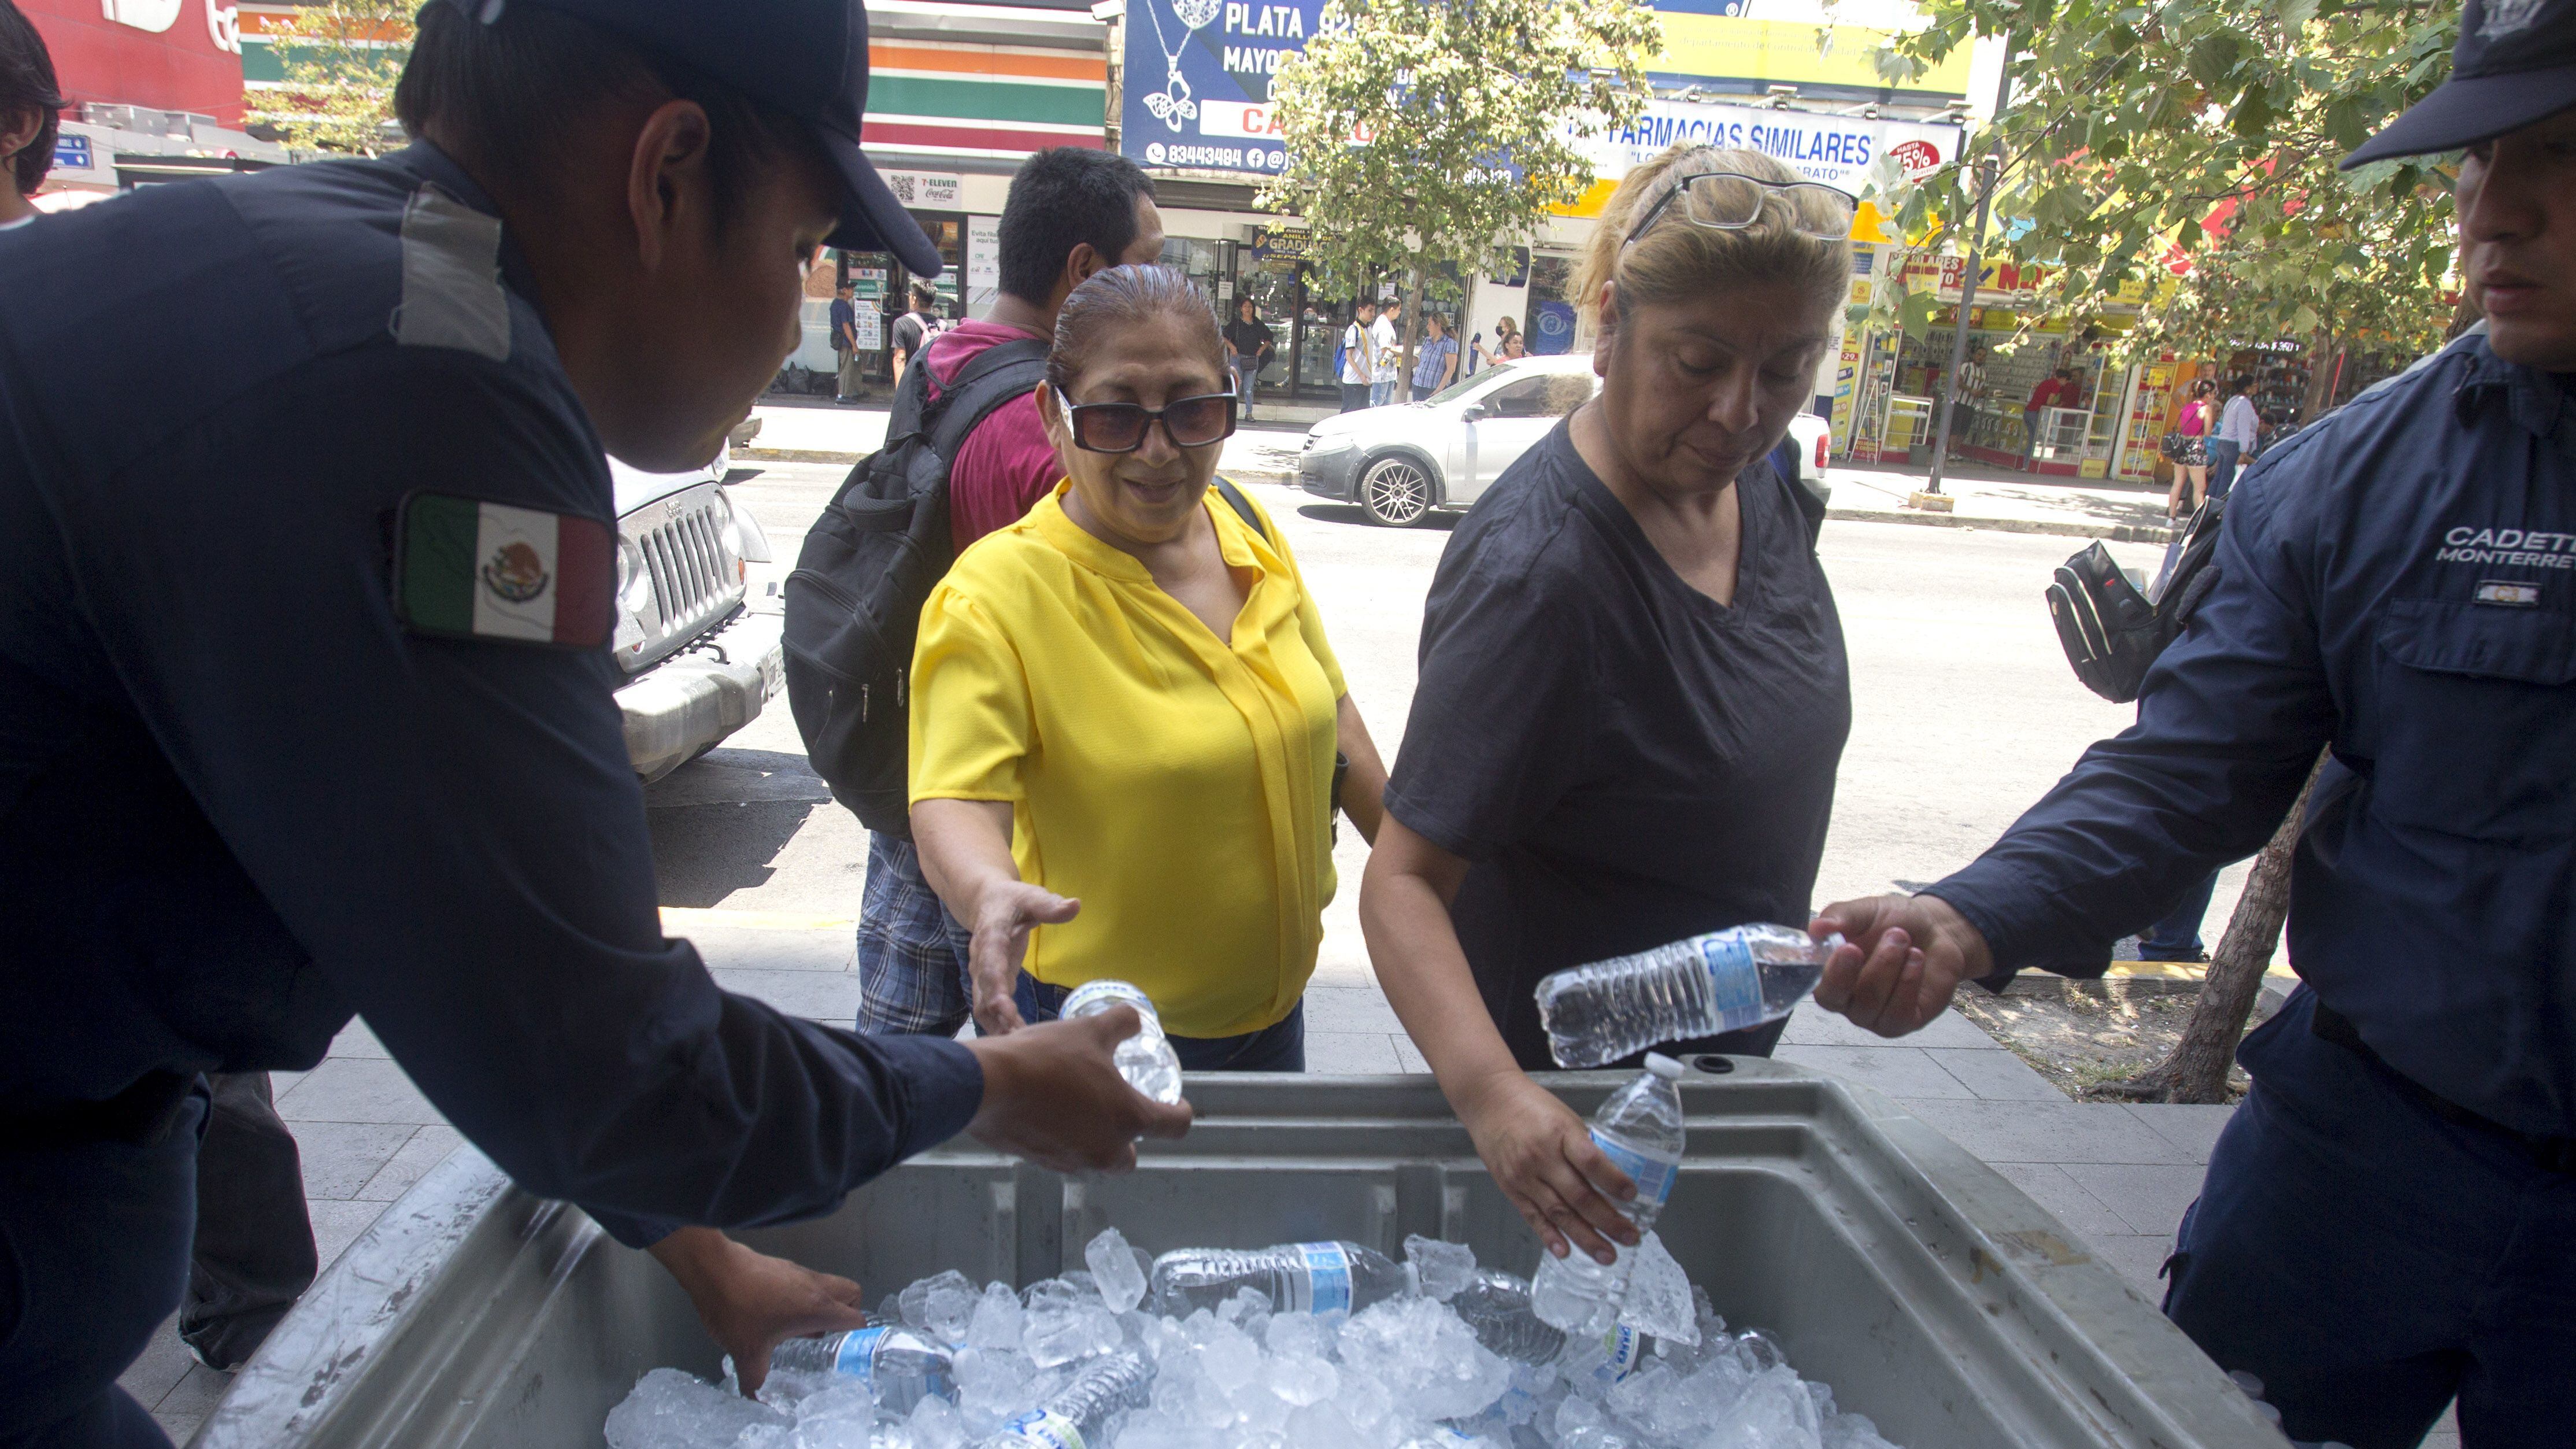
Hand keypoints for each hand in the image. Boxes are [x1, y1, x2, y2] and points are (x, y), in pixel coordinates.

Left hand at [647, 1227, 864, 1395]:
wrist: (712, 1268)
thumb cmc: (737, 1307)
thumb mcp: (747, 1353)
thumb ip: (756, 1381)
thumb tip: (757, 1401)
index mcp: (817, 1307)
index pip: (857, 1319)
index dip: (855, 1338)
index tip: (843, 1353)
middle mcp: (815, 1287)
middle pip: (850, 1296)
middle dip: (844, 1317)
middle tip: (823, 1337)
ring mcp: (799, 1273)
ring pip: (826, 1288)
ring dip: (819, 1307)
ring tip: (796, 1330)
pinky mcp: (782, 1267)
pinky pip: (804, 1283)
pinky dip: (799, 1298)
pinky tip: (774, 1315)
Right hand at [964, 1006, 1192, 1170]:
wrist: (988, 1086)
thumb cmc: (1048, 1058)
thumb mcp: (1090, 1029)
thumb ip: (1121, 1024)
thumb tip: (1135, 1020)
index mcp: (1129, 1119)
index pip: (1175, 1125)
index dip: (1180, 1111)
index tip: (1176, 1102)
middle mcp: (1106, 1150)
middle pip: (1130, 1155)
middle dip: (1129, 1136)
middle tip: (1117, 1107)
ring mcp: (1072, 1161)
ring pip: (1095, 1157)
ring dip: (1094, 1137)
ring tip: (1079, 1104)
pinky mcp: (1041, 1163)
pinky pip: (1064, 1155)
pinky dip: (1064, 1139)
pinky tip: (1049, 1111)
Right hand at [965, 881, 1078, 1036]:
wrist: (988, 903)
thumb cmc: (1014, 900)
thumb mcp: (1031, 896)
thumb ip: (1050, 905)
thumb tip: (1074, 905)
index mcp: (990, 936)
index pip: (989, 961)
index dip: (993, 984)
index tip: (1003, 1005)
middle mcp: (981, 959)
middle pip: (982, 991)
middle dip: (996, 1014)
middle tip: (1015, 1036)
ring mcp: (983, 974)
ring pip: (983, 1006)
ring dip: (998, 1026)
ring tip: (1019, 1045)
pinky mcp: (992, 985)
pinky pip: (992, 1009)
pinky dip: (1002, 1025)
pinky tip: (1020, 1041)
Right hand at [1453, 1069, 1636, 1264]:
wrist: (1489, 1101)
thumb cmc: (1532, 1106)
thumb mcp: (1564, 1117)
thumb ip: (1582, 1146)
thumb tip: (1607, 1178)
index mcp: (1561, 1133)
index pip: (1591, 1161)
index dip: (1613, 1181)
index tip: (1632, 1196)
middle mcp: (1542, 1157)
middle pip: (1579, 1195)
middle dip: (1608, 1221)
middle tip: (1630, 1238)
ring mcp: (1524, 1176)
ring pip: (1559, 1213)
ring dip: (1585, 1237)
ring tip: (1607, 1255)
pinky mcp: (1510, 1188)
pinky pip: (1533, 1217)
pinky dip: (1550, 1236)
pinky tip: (1566, 1252)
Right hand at [1808, 894, 1993, 1036]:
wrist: (1935, 928)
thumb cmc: (1893, 922)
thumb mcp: (1865, 911)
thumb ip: (1840, 918)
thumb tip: (1816, 928)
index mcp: (1835, 977)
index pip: (1823, 991)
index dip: (1833, 975)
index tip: (1848, 948)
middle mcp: (1851, 1002)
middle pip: (1848, 1002)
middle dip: (1872, 968)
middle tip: (1893, 935)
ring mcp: (1877, 1016)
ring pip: (1873, 1005)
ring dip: (1893, 966)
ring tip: (1904, 938)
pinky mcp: (1904, 1021)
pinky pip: (1898, 1013)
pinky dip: (1909, 981)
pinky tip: (1916, 958)